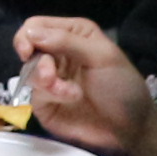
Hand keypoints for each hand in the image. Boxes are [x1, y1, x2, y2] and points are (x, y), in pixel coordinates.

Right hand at [15, 15, 156, 155]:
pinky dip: (52, 95)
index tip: (28, 50)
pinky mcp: (45, 102)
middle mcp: (58, 53)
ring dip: (48, 81)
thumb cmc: (122, 87)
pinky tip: (71, 98)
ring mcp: (51, 78)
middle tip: (50, 76)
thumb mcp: (102, 56)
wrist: (130, 129)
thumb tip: (30, 33)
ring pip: (29, 71)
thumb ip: (66, 41)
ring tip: (70, 93)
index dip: (28, 35)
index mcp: (73, 35)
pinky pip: (35, 93)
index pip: (37, 26)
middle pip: (26, 47)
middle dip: (39, 62)